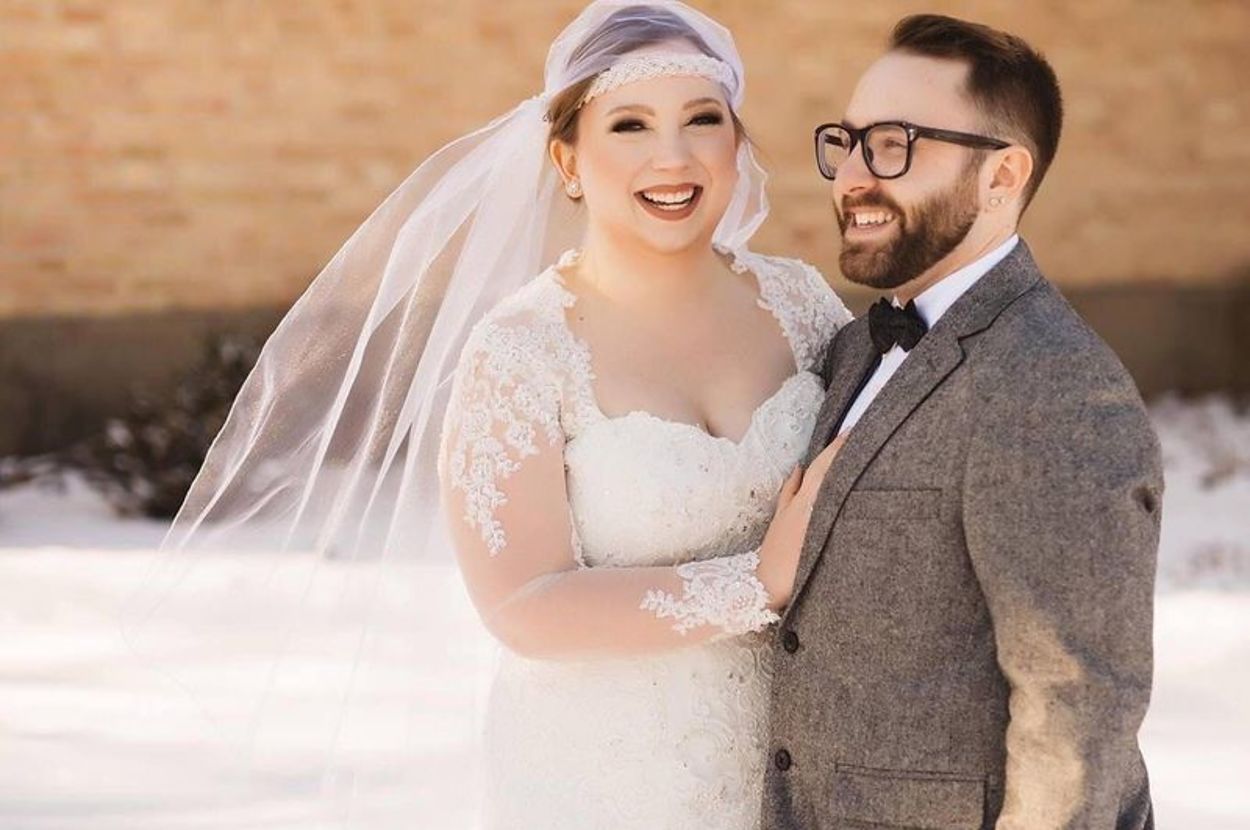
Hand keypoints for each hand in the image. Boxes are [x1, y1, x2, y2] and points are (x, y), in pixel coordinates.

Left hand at [756, 433, 847, 610]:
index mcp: (810, 507)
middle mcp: (799, 503)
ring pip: (804, 480)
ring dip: (817, 465)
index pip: (825, 470)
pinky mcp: (779, 520)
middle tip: (847, 435)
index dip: (838, 451)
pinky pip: (789, 492)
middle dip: (833, 453)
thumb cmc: (794, 572)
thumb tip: (843, 500)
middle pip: (818, 470)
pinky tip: (799, 470)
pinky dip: (797, 479)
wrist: (762, 586)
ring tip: (831, 450)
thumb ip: (831, 522)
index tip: (851, 432)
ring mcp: (787, 510)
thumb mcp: (820, 547)